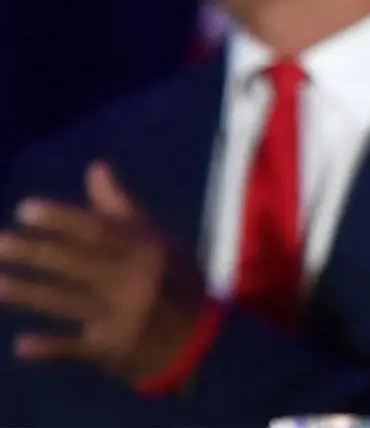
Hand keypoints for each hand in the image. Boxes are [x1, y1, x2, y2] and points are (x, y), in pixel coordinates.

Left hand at [0, 161, 208, 383]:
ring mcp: (124, 318)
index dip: (61, 220)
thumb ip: (121, 208)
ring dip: (31, 294)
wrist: (200, 340)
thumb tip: (95, 167)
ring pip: (69, 303)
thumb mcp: (158, 241)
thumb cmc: (173, 281)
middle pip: (78, 264)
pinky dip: (50, 349)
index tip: (25, 210)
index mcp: (147, 250)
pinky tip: (22, 345)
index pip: (97, 230)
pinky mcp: (113, 351)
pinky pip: (77, 349)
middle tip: (0, 244)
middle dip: (37, 253)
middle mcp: (135, 281)